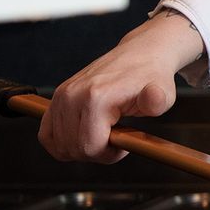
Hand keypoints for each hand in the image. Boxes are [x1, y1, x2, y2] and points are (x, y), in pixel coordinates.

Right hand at [38, 11, 205, 163]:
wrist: (140, 54)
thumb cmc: (152, 77)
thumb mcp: (162, 93)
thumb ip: (157, 102)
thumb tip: (153, 97)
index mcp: (96, 97)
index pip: (89, 148)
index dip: (109, 155)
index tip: (125, 144)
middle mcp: (73, 96)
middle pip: (73, 149)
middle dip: (97, 153)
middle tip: (116, 138)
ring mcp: (61, 96)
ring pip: (59, 145)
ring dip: (82, 147)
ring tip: (103, 134)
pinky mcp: (56, 98)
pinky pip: (46, 135)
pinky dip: (63, 143)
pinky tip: (83, 136)